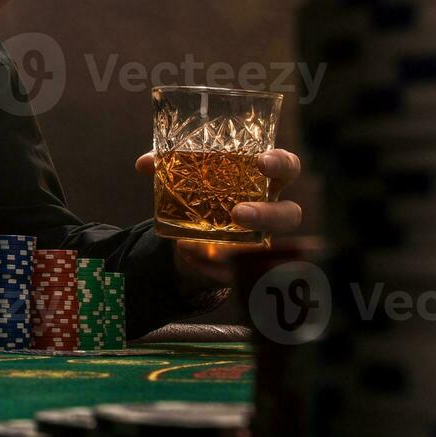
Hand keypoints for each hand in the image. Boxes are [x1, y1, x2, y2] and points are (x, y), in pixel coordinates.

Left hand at [134, 149, 303, 292]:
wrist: (192, 238)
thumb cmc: (202, 195)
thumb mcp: (187, 181)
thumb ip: (168, 168)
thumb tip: (145, 163)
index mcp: (261, 182)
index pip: (286, 167)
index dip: (280, 163)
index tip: (261, 162)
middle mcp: (270, 211)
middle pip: (290, 212)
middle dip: (270, 214)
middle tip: (240, 213)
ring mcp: (262, 242)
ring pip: (269, 254)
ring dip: (245, 250)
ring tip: (222, 244)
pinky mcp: (246, 266)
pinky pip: (242, 274)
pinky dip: (219, 268)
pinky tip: (197, 259)